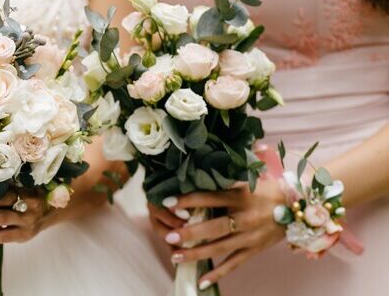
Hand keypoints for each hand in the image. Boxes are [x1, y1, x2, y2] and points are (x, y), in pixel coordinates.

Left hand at [147, 180, 285, 286]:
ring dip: (197, 254)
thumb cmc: (264, 190)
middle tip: (170, 237)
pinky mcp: (254, 250)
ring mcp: (250, 236)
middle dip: (190, 233)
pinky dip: (218, 274)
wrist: (296, 205)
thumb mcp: (244, 182)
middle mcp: (245, 217)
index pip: (209, 198)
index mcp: (240, 196)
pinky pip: (234, 264)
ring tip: (176, 257)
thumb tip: (190, 182)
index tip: (167, 203)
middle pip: (215, 227)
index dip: (187, 200)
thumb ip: (220, 185)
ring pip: (220, 248)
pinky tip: (201, 282)